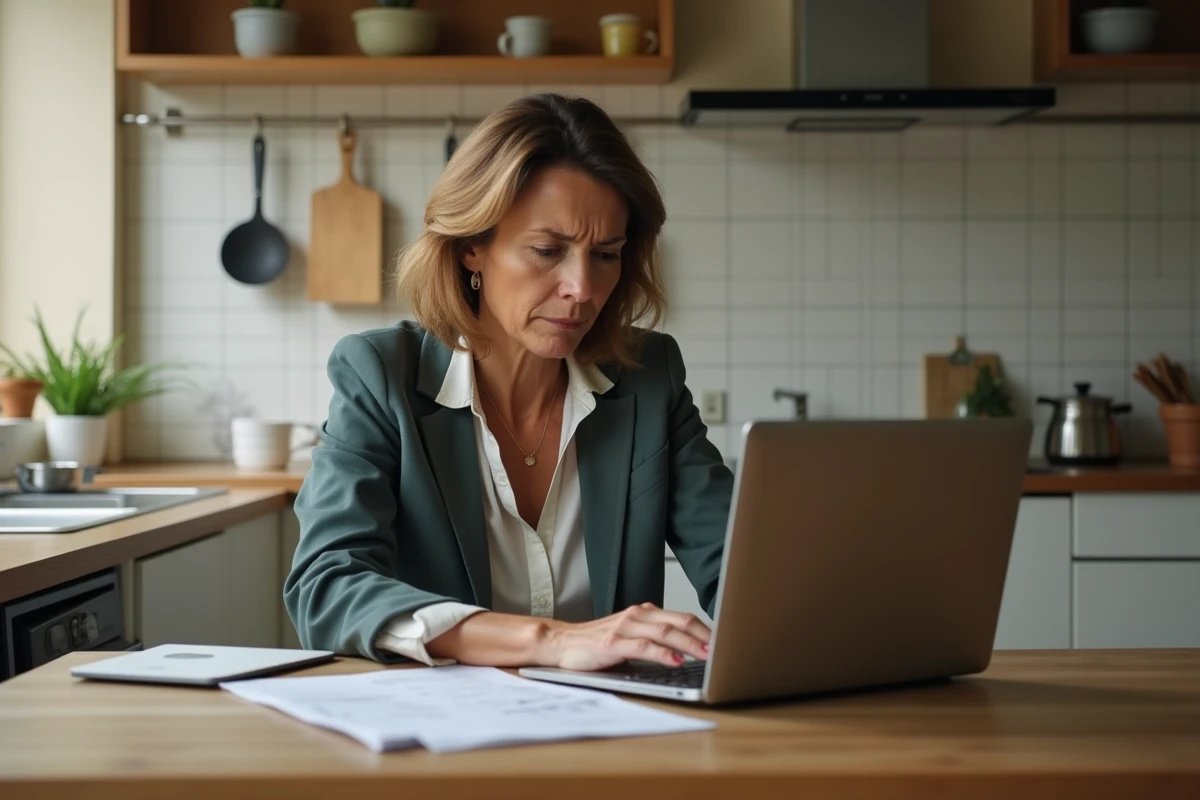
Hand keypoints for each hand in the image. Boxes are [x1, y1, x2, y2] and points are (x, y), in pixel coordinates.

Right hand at [538, 603, 709, 670]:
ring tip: (707, 655)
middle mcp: (637, 615)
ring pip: (666, 632)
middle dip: (704, 635)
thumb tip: (688, 652)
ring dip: (690, 644)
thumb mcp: (630, 636)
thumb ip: (655, 638)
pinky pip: (644, 646)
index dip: (705, 629)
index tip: (724, 642)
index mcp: (644, 613)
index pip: (683, 617)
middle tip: (724, 648)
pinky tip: (676, 662)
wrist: (562, 643)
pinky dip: (663, 654)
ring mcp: (625, 628)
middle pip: (680, 621)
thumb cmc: (597, 643)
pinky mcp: (614, 644)